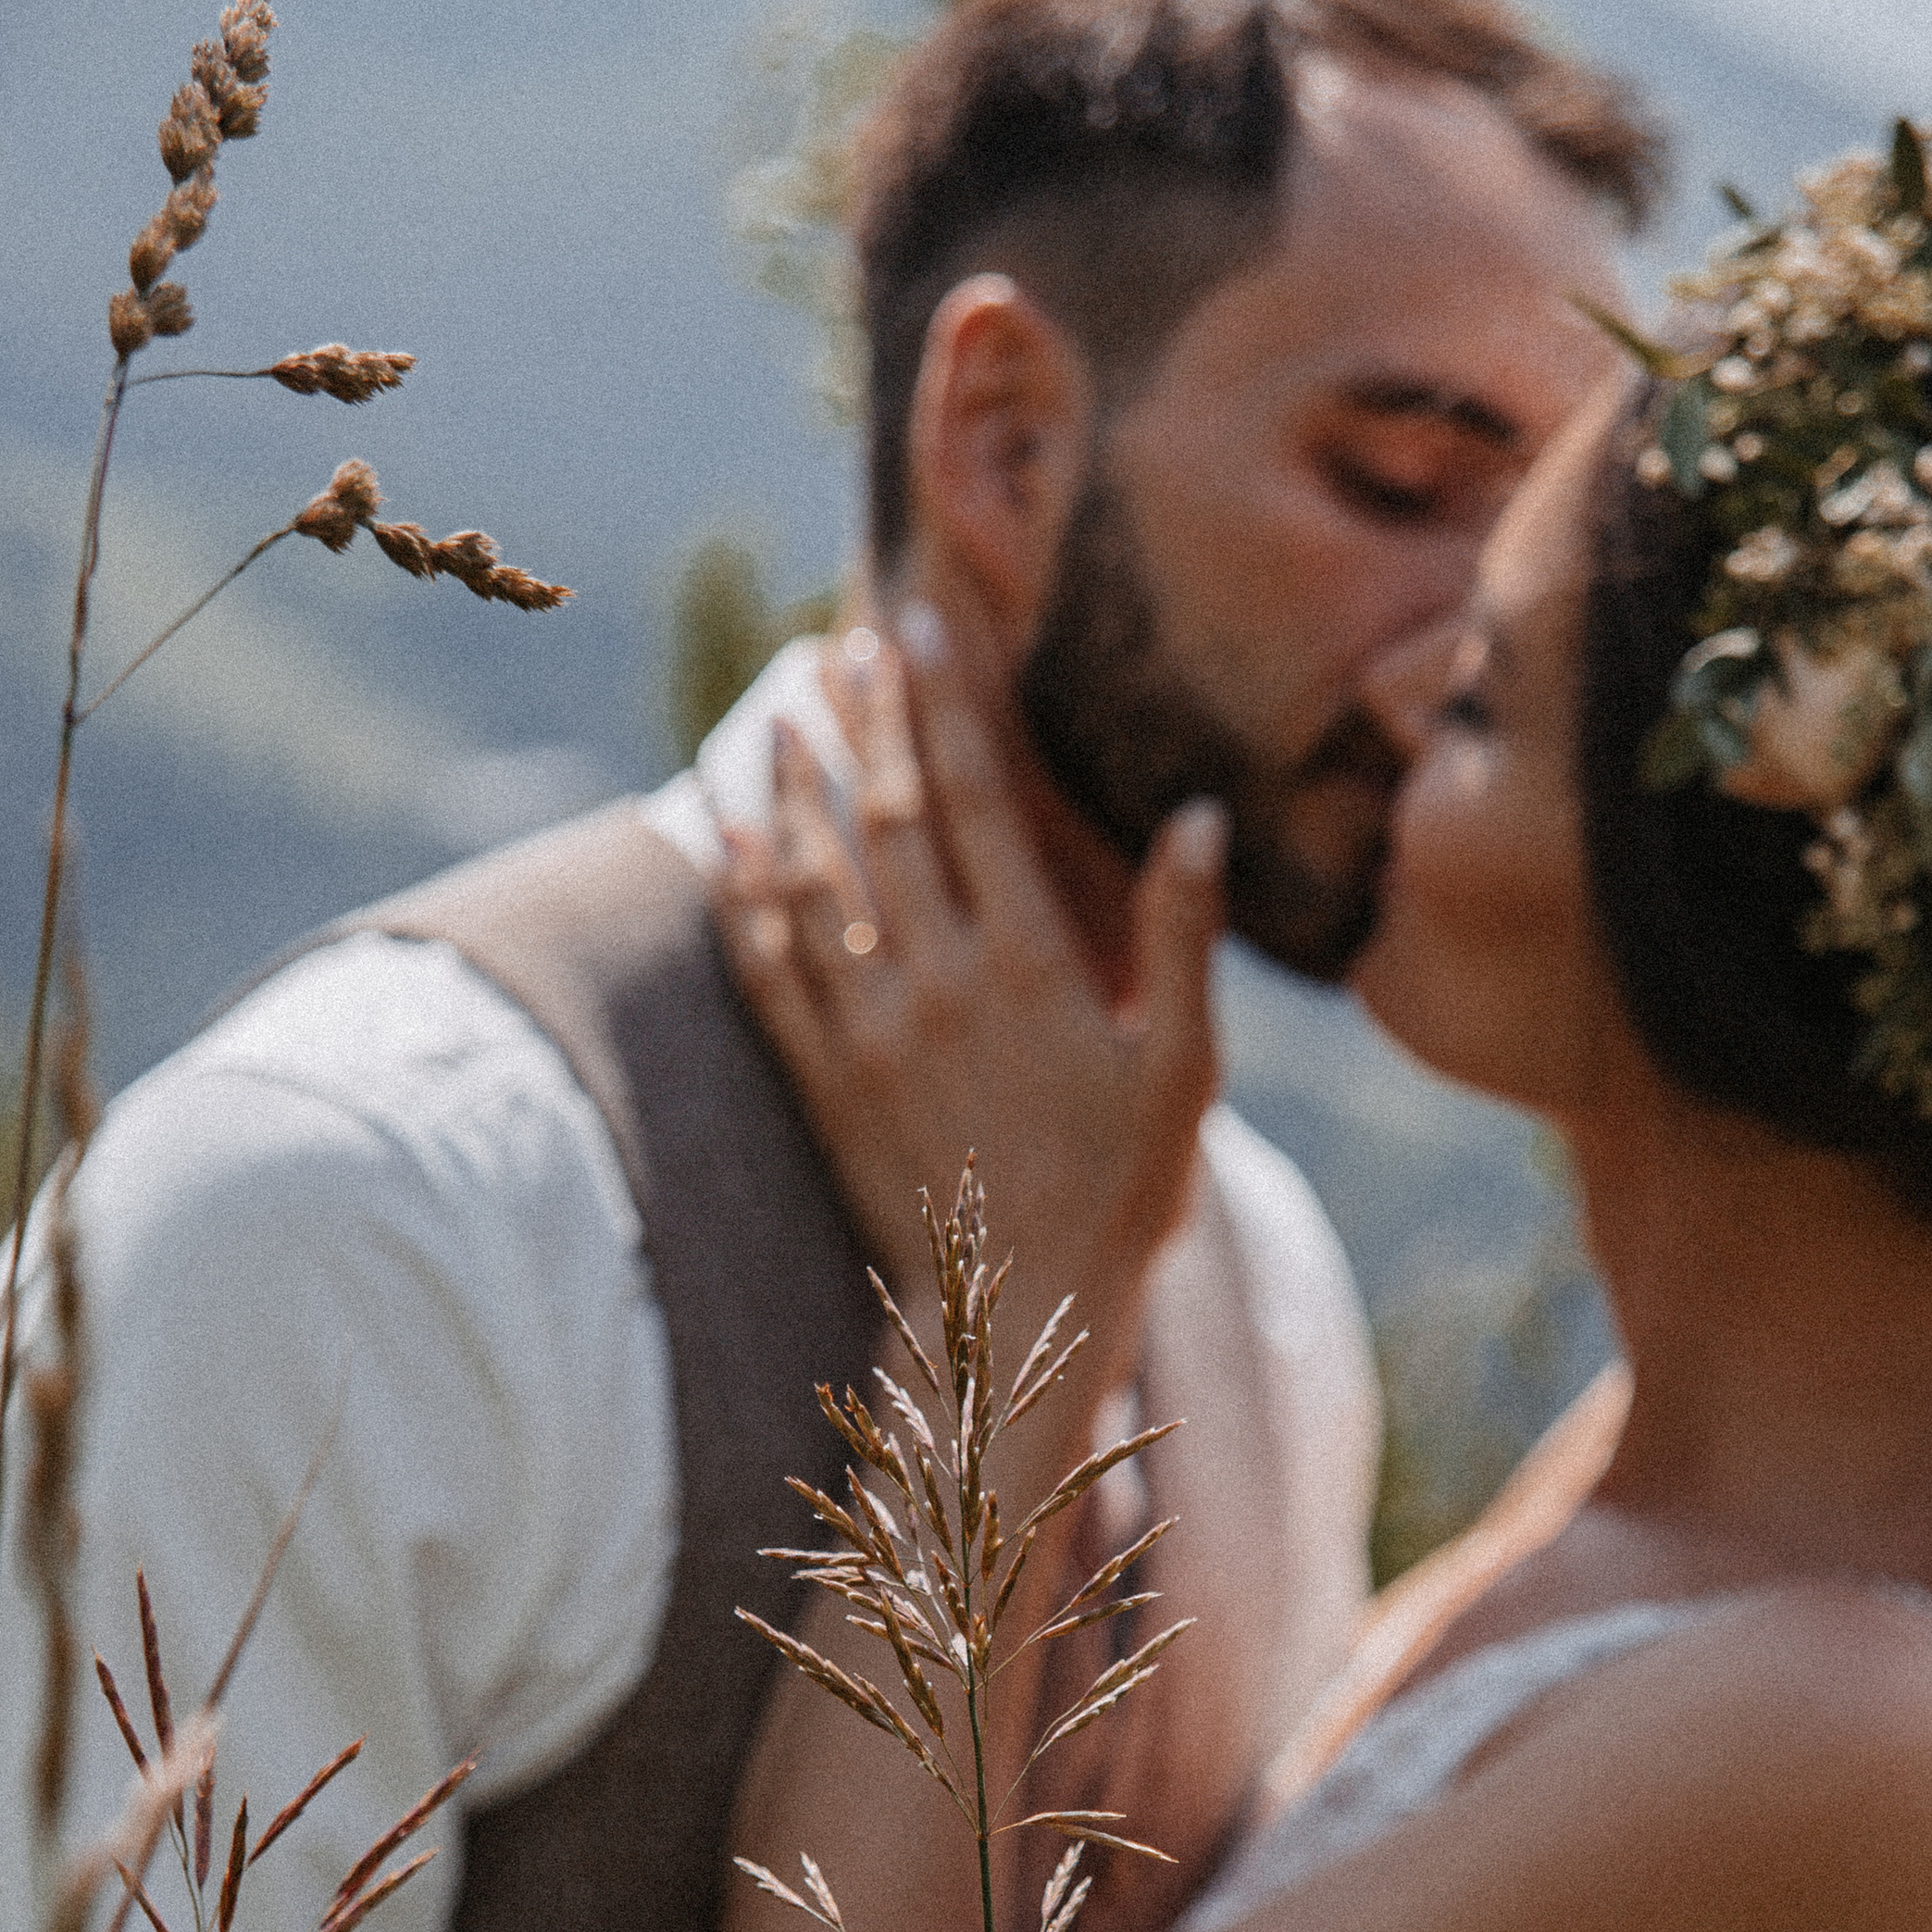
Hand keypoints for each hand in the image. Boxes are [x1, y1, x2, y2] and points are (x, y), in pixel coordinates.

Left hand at [712, 604, 1222, 1389]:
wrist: (1020, 1305)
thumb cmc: (1123, 1188)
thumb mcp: (1184, 1067)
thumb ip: (1186, 939)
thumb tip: (1199, 817)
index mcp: (1030, 968)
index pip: (977, 803)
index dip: (945, 707)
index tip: (921, 626)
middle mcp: (938, 985)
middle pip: (887, 821)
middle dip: (865, 722)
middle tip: (844, 644)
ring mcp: (870, 1033)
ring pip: (815, 881)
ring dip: (795, 788)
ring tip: (783, 710)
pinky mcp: (826, 1081)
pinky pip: (768, 969)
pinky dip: (746, 893)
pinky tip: (732, 836)